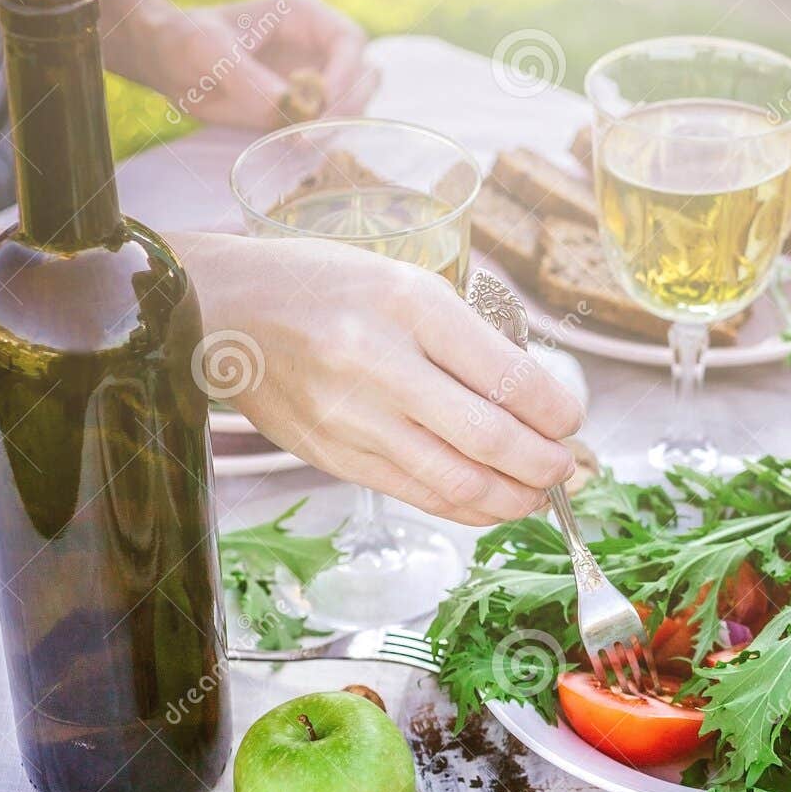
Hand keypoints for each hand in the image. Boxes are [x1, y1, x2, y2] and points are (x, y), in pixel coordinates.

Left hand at [155, 0, 375, 128]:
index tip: (320, 104)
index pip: (350, 41)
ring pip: (355, 103)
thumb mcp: (210, 52)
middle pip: (364, 75)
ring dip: (336, 125)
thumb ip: (250, 78)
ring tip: (297, 141)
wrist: (168, 62)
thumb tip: (293, 107)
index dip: (346, 73)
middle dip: (347, 105)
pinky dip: (322, 137)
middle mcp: (318, 45)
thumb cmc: (185, 40)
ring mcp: (316, 76)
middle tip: (311, 132)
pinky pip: (332, 124)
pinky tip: (294, 143)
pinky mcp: (306, 106)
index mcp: (303, 15)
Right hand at [181, 234, 581, 524]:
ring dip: (514, 498)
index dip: (556, 413)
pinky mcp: (334, 456)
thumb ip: (467, 340)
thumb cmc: (324, 288)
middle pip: (490, 438)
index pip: (509, 377)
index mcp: (411, 306)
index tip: (570, 420)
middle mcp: (382, 364)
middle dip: (546, 465)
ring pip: (457, 481)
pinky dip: (467, 507)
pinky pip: (418, 495)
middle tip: (567, 468)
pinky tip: (492, 502)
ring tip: (538, 494)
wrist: (220, 311)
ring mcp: (354, 418)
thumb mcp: (406, 285)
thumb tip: (537, 403)